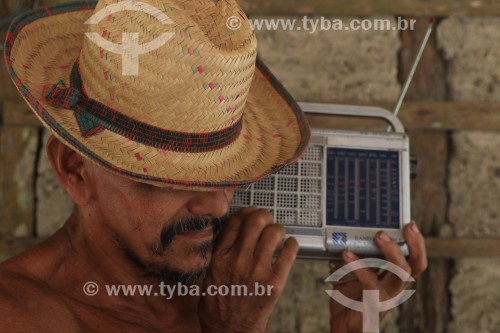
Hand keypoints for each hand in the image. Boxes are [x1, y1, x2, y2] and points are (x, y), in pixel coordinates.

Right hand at [198, 207, 298, 332]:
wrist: (230, 331)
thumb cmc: (219, 304)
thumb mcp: (210, 274)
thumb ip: (221, 251)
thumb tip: (235, 228)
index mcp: (219, 257)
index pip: (236, 221)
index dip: (246, 212)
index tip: (251, 212)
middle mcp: (237, 260)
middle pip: (255, 221)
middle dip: (264, 215)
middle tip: (267, 219)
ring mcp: (257, 271)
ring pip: (273, 233)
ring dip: (278, 228)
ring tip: (278, 233)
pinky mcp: (274, 283)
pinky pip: (288, 253)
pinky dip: (291, 244)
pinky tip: (290, 244)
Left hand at [329, 222, 427, 332]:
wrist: (344, 329)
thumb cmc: (350, 302)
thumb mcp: (355, 274)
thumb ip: (357, 257)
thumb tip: (350, 233)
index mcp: (393, 278)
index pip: (413, 259)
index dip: (416, 243)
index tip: (410, 224)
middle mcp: (394, 287)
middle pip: (416, 265)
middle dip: (416, 244)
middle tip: (407, 227)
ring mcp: (386, 296)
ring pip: (401, 273)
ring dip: (392, 253)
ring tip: (379, 236)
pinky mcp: (373, 304)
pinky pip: (370, 282)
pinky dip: (358, 266)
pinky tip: (347, 254)